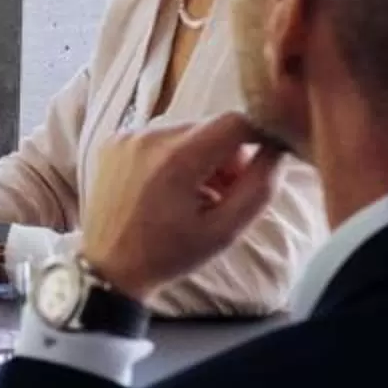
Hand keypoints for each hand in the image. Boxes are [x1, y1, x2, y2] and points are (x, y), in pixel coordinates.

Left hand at [79, 113, 288, 302]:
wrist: (111, 266)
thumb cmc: (170, 253)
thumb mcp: (226, 230)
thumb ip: (259, 186)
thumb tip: (277, 149)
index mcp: (177, 157)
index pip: (235, 121)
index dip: (257, 138)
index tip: (261, 162)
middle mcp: (149, 136)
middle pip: (210, 127)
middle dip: (227, 156)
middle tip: (224, 193)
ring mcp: (127, 136)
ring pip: (186, 131)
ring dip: (200, 156)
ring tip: (196, 195)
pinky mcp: (113, 141)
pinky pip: (158, 137)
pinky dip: (173, 156)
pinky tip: (169, 189)